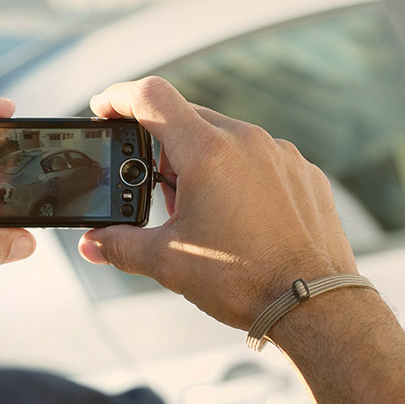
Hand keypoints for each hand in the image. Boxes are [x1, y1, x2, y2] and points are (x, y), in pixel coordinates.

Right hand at [78, 77, 357, 328]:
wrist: (313, 306)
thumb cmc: (242, 280)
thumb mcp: (168, 262)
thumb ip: (120, 245)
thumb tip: (91, 244)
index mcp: (208, 152)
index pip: (152, 97)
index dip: (119, 97)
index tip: (104, 107)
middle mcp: (247, 141)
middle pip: (187, 118)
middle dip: (162, 145)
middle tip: (157, 188)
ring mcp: (281, 154)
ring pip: (225, 137)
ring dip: (201, 160)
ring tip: (200, 209)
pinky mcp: (304, 172)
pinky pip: (260, 156)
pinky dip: (239, 173)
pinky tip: (238, 214)